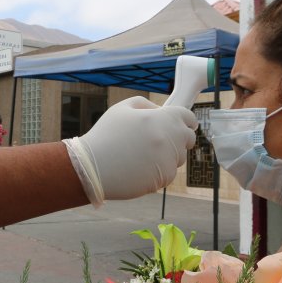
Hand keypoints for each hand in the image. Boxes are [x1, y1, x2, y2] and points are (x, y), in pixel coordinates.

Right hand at [63, 96, 197, 205]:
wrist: (93, 167)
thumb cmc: (105, 136)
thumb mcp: (121, 109)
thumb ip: (145, 104)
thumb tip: (160, 110)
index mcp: (163, 118)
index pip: (188, 117)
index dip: (185, 120)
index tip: (182, 125)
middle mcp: (171, 138)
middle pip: (188, 138)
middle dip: (178, 139)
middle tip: (160, 142)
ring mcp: (170, 159)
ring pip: (179, 157)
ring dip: (168, 156)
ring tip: (143, 156)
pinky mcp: (165, 177)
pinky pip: (169, 173)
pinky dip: (159, 171)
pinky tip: (139, 168)